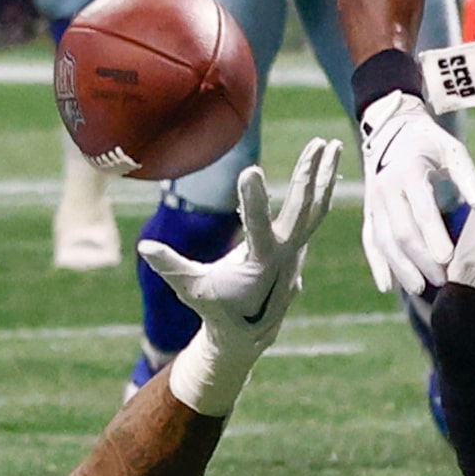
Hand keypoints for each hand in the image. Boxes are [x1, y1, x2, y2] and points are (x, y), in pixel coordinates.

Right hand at [138, 138, 338, 415]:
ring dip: (325, 175)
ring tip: (331, 143)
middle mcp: (285, 254)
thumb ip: (170, 266)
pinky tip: (324, 163)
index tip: (250, 169)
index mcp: (259, 264)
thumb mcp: (191, 289)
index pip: (258, 227)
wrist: (249, 331)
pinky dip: (320, 187)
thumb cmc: (216, 307)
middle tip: (318, 144)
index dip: (254, 200)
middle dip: (308, 176)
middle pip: (303, 211)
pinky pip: (312, 212)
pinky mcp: (296, 244)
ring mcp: (295, 249)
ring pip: (315, 208)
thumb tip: (144, 245)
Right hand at [359, 92, 474, 296]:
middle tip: (442, 280)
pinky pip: (370, 240)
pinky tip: (386, 286)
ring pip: (383, 241)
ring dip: (400, 268)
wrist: (393, 130)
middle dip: (421, 259)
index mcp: (408, 173)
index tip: (449, 259)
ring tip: (419, 289)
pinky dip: (377, 264)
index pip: (421, 211)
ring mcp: (374, 202)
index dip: (434, 236)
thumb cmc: (432, 144)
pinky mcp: (369, 211)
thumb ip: (470, 180)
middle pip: (401, 232)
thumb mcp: (454, 152)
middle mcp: (386, 189)